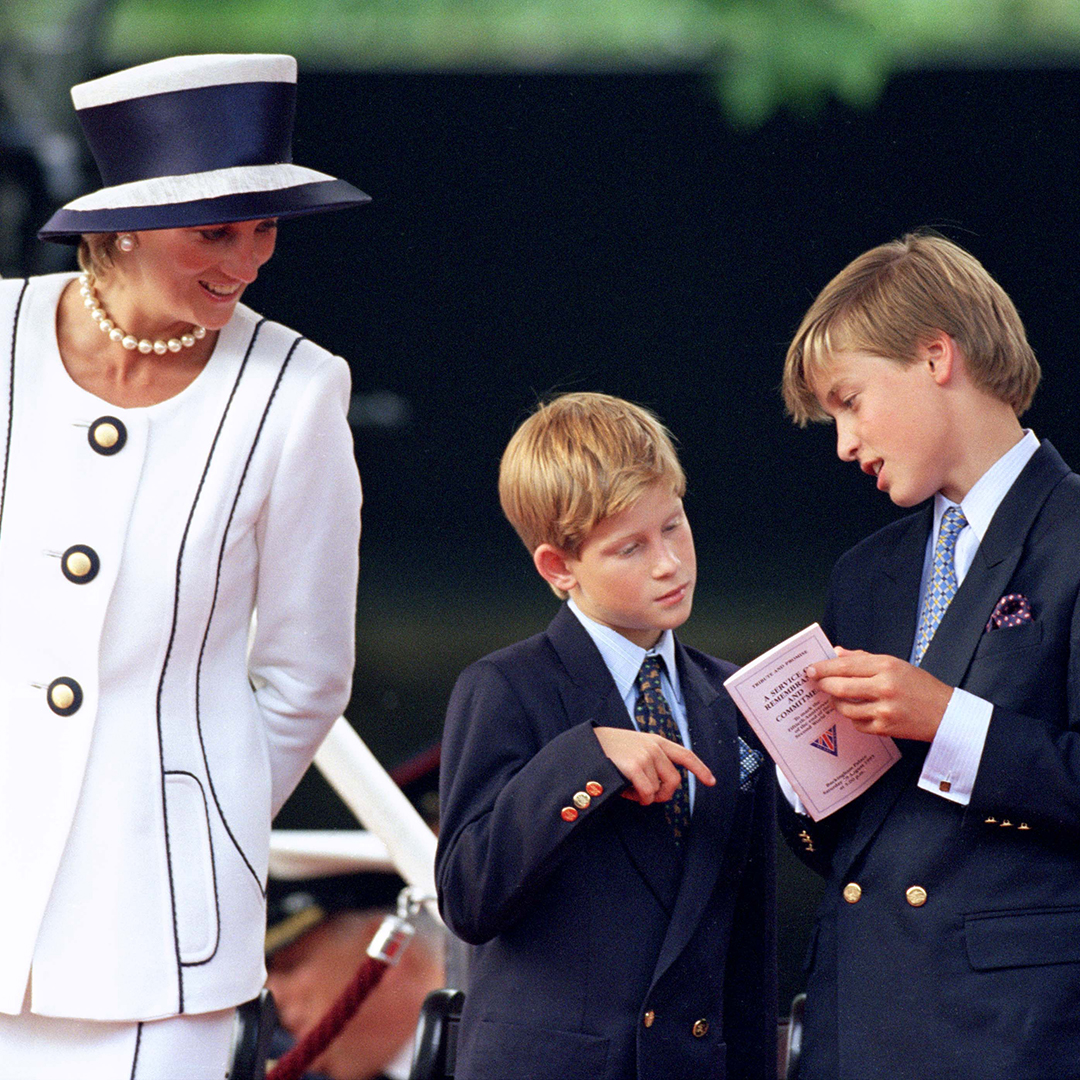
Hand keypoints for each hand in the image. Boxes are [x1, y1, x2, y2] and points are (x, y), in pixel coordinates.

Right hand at [594, 727, 715, 803]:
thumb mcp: (635, 746)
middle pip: (674, 781)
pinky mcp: (635, 767)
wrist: (588, 744)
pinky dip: (639, 799)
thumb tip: (663, 785)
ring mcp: (646, 756)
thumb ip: (653, 759)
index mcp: (657, 741)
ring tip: (630, 788)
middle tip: (648, 796)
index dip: (700, 769)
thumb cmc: (610, 750)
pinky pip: (646, 793)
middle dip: (664, 794)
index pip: (686, 755)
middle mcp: (655, 747)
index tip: (711, 782)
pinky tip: (627, 793)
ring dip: (645, 796)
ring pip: (658, 790)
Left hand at [805, 647, 953, 741]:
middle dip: (824, 685)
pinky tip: (857, 711)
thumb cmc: (921, 686)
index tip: (810, 669)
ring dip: (837, 703)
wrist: (947, 713)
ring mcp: (884, 709)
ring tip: (838, 697)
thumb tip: (837, 653)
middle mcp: (884, 687)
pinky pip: (857, 723)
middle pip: (840, 687)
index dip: (823, 668)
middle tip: (817, 683)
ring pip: (845, 707)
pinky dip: (853, 717)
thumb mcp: (895, 664)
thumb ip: (864, 658)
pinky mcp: (886, 728)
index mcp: (886, 666)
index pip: (845, 665)